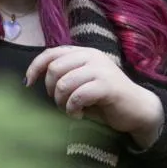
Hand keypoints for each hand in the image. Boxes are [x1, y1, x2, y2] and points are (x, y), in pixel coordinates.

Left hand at [24, 46, 163, 148]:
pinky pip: (78, 96)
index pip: (51, 53)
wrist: (138, 109)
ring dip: (61, 102)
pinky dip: (73, 109)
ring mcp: (100, 69)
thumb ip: (64, 76)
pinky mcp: (107, 85)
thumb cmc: (105, 99)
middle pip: (54, 69)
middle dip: (51, 90)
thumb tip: (34, 78)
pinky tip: (79, 115)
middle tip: (61, 103)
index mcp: (83, 53)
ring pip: (64, 83)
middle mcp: (91, 56)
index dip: (35, 67)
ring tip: (71, 110)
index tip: (28, 83)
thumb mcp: (81, 83)